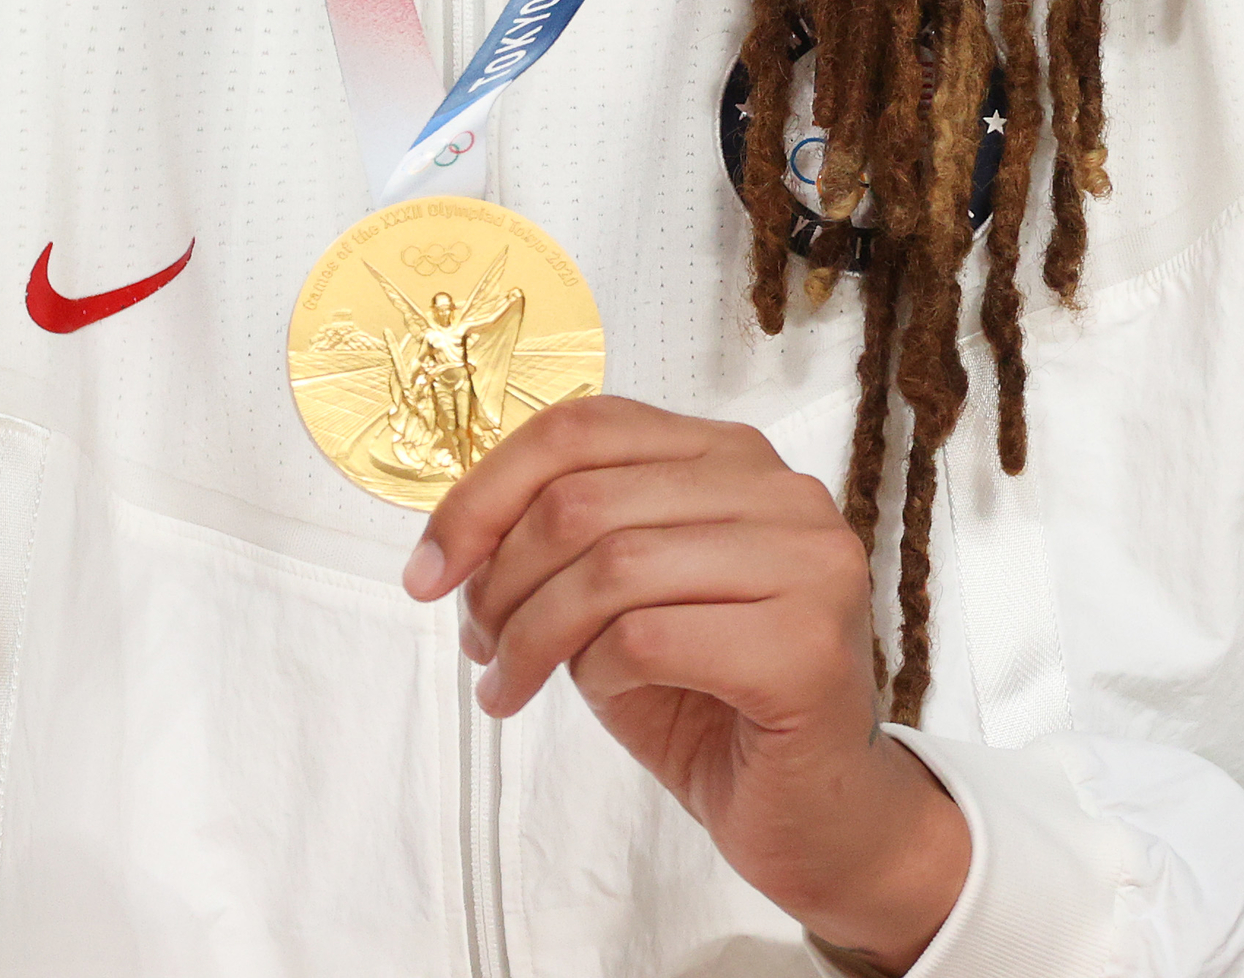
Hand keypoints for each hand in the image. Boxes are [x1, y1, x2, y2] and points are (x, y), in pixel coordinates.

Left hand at [404, 397, 970, 968]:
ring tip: (507, 684)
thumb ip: (566, 545)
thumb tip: (456, 540)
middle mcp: (783, 493)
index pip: (584, 427)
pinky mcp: (806, 648)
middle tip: (475, 643)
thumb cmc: (714, 704)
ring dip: (531, 633)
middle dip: (498, 577)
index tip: (427, 567)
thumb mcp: (622, 604)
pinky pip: (648, 636)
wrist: (816, 817)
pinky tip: (590, 699)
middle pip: (584, 497)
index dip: (484, 492)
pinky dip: (593, 671)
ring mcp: (808, 565)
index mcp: (734, 457)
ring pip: (610, 565)